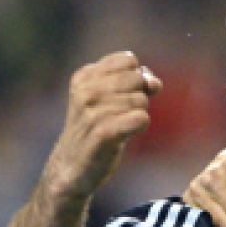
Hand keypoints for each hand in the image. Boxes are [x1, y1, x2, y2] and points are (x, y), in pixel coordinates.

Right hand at [48, 51, 161, 199]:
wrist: (72, 166)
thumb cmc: (97, 130)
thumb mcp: (110, 99)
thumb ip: (135, 83)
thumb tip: (154, 82)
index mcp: (85, 76)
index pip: (129, 60)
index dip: (137, 78)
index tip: (126, 94)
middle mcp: (86, 90)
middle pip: (138, 79)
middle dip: (139, 98)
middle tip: (121, 115)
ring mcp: (92, 111)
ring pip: (141, 101)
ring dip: (138, 116)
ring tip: (118, 127)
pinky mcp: (102, 133)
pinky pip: (140, 119)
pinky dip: (139, 127)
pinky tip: (125, 135)